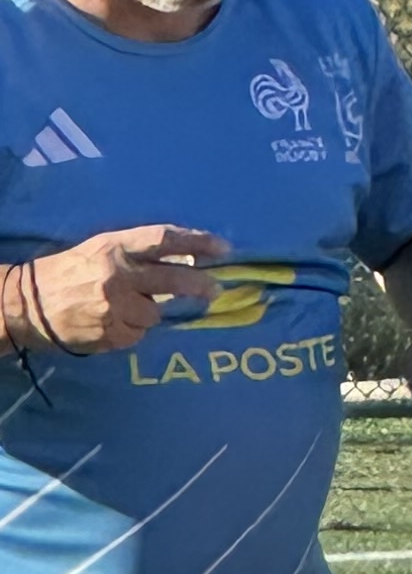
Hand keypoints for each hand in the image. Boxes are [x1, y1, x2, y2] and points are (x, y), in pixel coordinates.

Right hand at [9, 224, 230, 351]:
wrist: (28, 305)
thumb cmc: (69, 273)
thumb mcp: (100, 251)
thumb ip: (137, 254)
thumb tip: (185, 261)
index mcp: (113, 247)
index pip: (164, 240)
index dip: (197, 242)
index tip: (222, 248)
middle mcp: (117, 275)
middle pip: (174, 278)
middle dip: (200, 284)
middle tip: (215, 288)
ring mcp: (116, 307)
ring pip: (156, 312)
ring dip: (148, 311)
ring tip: (122, 307)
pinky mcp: (113, 333)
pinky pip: (139, 332)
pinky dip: (131, 328)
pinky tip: (110, 322)